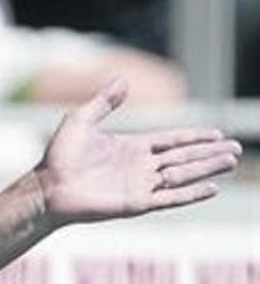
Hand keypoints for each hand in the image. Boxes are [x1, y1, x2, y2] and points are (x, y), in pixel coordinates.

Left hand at [36, 78, 242, 225]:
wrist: (48, 186)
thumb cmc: (60, 156)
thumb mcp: (82, 120)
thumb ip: (104, 102)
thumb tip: (122, 80)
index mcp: (132, 147)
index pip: (172, 140)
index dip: (194, 137)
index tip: (217, 133)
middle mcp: (140, 166)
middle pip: (184, 157)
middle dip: (209, 152)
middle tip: (236, 149)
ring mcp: (140, 185)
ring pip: (182, 175)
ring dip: (207, 168)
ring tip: (231, 161)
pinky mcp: (136, 203)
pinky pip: (169, 198)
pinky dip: (190, 193)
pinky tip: (211, 188)